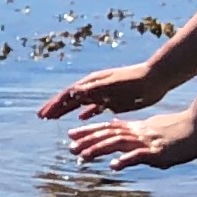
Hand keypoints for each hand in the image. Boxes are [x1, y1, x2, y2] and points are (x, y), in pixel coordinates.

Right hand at [38, 61, 162, 119]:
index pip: (67, 95)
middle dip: (55, 107)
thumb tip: (70, 94)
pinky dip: (86, 112)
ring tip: (54, 118)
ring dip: (67, 110)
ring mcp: (103, 93)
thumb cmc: (133, 82)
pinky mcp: (114, 100)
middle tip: (42, 117)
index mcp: (91, 83)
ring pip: (80, 103)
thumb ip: (91, 90)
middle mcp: (94, 88)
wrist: (155, 78)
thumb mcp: (110, 86)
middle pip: (70, 98)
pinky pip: (95, 107)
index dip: (54, 105)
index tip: (42, 115)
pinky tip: (82, 119)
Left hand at [64, 107, 196, 169]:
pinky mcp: (159, 152)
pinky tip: (114, 166)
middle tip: (70, 147)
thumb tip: (120, 137)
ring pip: (118, 144)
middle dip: (87, 141)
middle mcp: (138, 133)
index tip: (71, 135)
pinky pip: (140, 156)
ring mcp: (147, 142)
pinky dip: (126, 160)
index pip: (108, 128)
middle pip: (108, 135)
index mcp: (137, 128)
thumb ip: (136, 133)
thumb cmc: (180, 129)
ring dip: (99, 150)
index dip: (89, 132)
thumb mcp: (154, 129)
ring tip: (83, 157)